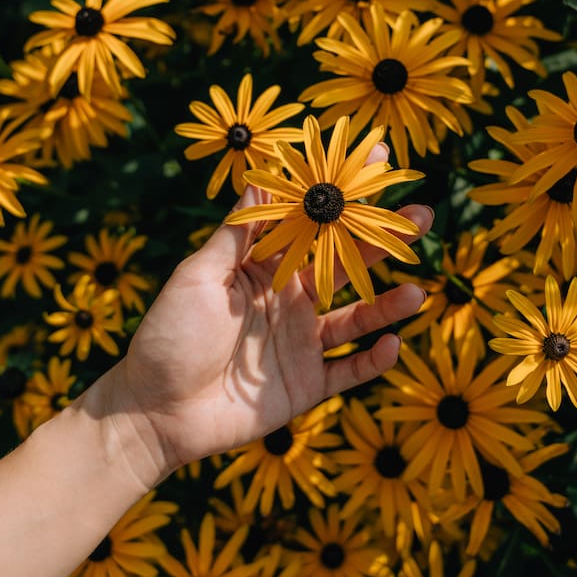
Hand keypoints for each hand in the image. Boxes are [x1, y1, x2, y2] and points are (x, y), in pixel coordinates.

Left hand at [100, 146, 431, 486]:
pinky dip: (373, 361)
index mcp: (264, 269)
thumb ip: (235, 235)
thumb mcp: (197, 277)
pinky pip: (348, 371)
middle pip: (346, 265)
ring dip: (387, 305)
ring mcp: (301, 344)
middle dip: (383, 241)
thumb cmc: (167, 336)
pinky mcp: (306, 386)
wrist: (153, 412)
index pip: (311, 226)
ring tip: (416, 292)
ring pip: (356, 318)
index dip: (341, 197)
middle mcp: (290, 301)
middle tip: (423, 216)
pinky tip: (393, 344)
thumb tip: (258, 176)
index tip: (374, 165)